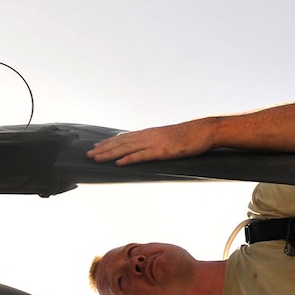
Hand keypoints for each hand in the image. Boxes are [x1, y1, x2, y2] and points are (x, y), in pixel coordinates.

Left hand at [87, 119, 218, 164]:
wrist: (205, 131)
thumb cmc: (190, 136)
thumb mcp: (170, 139)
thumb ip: (157, 143)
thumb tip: (149, 149)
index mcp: (150, 133)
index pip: (125, 137)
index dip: (109, 142)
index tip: (96, 146)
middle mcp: (149, 136)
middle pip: (121, 142)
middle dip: (103, 148)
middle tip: (88, 154)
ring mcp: (155, 143)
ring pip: (127, 148)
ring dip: (110, 154)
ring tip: (96, 158)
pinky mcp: (163, 151)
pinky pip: (142, 156)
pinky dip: (129, 159)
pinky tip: (118, 163)